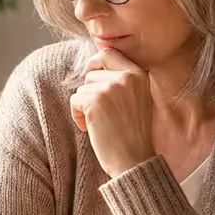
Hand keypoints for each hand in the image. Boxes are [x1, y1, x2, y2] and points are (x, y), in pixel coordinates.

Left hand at [69, 49, 154, 177]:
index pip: (109, 53)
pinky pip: (75, 100)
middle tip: (99, 112)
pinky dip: (78, 115)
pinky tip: (90, 128)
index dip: (95, 64)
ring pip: (83, 88)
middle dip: (90, 92)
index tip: (91, 80)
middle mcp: (126, 78)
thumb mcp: (138, 99)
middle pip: (92, 72)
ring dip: (84, 105)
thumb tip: (92, 65)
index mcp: (139, 75)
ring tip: (98, 123)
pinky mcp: (95, 102)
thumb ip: (123, 81)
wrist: (133, 160)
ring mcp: (110, 88)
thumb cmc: (133, 134)